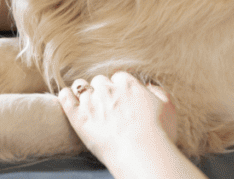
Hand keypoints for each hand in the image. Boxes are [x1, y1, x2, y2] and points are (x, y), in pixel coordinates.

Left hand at [58, 72, 176, 164]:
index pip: (119, 78)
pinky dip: (66, 96)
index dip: (120, 89)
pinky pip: (65, 97)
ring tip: (87, 103)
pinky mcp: (77, 116)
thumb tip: (149, 86)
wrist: (141, 154)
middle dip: (103, 91)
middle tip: (107, 105)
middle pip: (100, 82)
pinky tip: (67, 98)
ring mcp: (91, 102)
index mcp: (128, 84)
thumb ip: (158, 92)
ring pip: (82, 88)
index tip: (121, 99)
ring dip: (84, 93)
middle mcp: (108, 89)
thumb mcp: (168, 107)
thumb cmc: (159, 134)